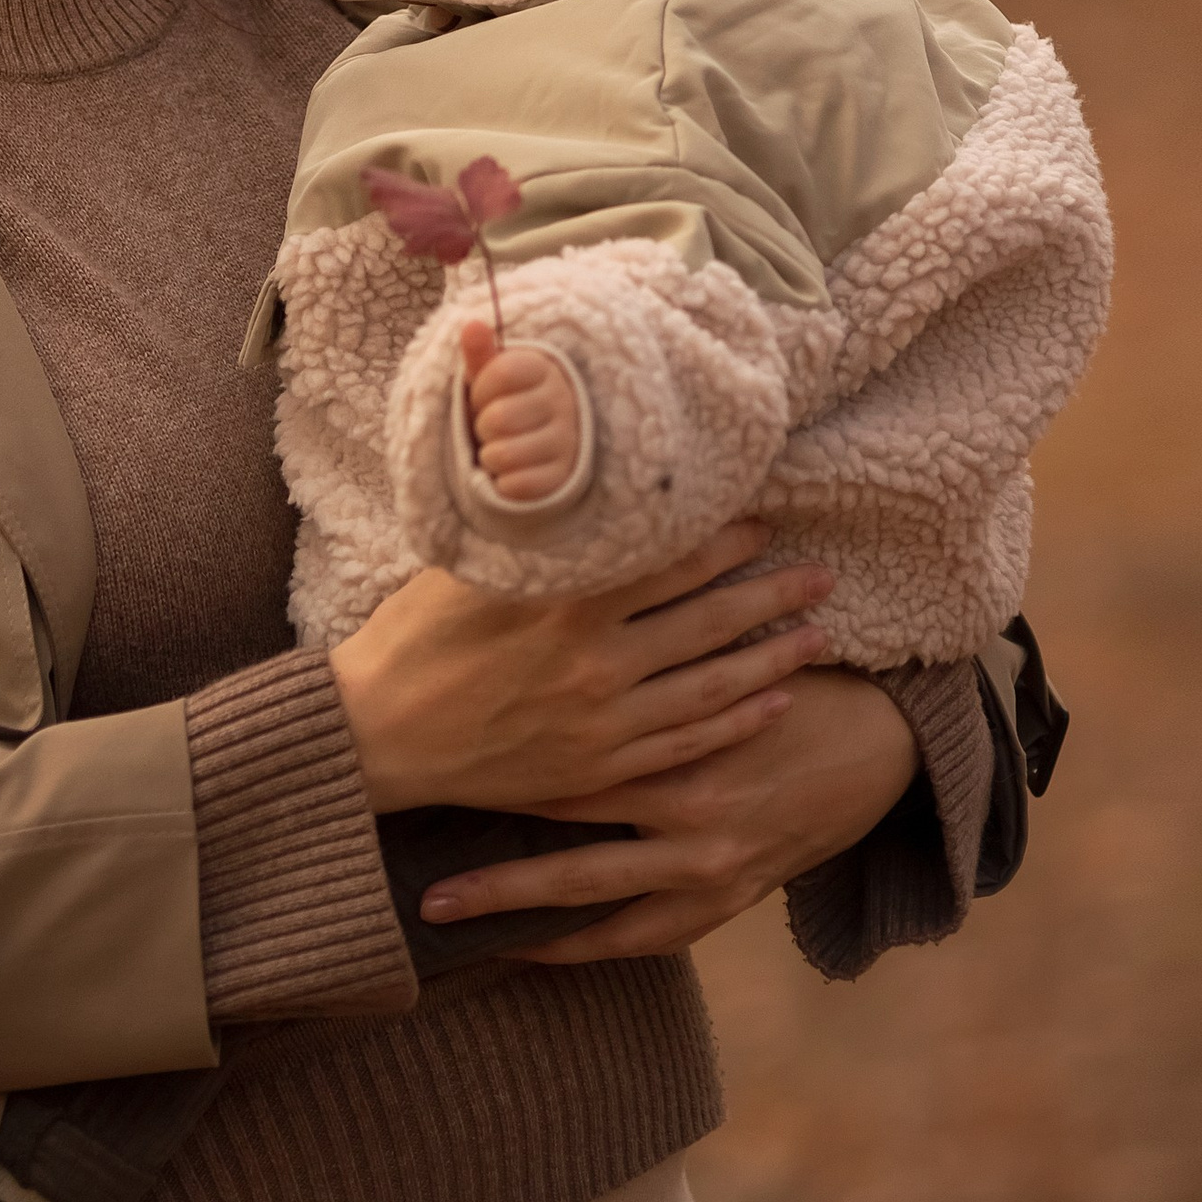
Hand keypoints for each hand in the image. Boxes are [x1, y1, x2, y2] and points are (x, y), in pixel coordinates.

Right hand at [327, 522, 832, 816]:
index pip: (667, 561)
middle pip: (705, 622)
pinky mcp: (599, 770)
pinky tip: (773, 704)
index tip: (762, 520)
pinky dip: (735, 722)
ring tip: (818, 636)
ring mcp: (602, 722)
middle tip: (822, 576)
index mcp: (564, 602)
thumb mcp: (459, 558)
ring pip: (710, 686)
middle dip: (769, 596)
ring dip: (771, 660)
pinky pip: (686, 743)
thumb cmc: (412, 637)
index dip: (721, 539)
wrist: (380, 737)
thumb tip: (519, 430)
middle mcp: (595, 662)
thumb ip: (514, 507)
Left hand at [417, 666, 921, 961]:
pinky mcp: (724, 903)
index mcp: (679, 744)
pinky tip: (525, 949)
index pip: (562, 763)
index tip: (420, 775)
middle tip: (410, 876)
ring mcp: (707, 869)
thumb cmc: (774, 678)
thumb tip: (530, 611)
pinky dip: (580, 947)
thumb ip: (629, 647)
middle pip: (563, 847)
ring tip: (443, 921)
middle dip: (487, 866)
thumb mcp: (708, 650)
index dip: (490, 771)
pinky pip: (636, 940)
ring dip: (515, 915)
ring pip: (590, 901)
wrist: (870, 744)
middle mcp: (687, 814)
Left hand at [462, 323, 578, 501]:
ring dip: (489, 455)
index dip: (480, 390)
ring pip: (504, 455)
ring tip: (500, 446)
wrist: (538, 442)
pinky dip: (501, 482)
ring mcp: (567, 441)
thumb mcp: (490, 375)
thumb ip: (480, 352)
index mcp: (544, 369)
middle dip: (482, 426)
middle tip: (492, 426)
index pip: (502, 372)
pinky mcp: (564, 477)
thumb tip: (471, 324)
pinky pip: (517, 485)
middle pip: (498, 418)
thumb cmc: (504, 401)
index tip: (484, 395)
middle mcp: (563, 402)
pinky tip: (510, 471)